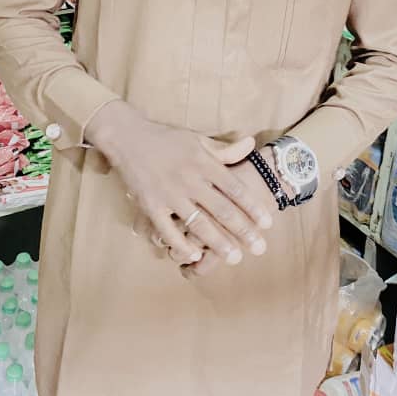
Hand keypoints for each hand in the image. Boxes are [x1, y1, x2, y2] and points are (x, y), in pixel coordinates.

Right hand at [146, 146, 282, 278]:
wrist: (128, 137)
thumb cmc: (166, 139)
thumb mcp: (197, 138)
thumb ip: (224, 149)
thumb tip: (250, 144)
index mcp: (203, 162)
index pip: (234, 188)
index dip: (252, 206)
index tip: (268, 223)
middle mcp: (189, 179)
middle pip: (221, 209)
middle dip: (242, 230)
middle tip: (259, 248)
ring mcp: (169, 194)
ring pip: (198, 223)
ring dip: (217, 242)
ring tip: (234, 257)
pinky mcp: (150, 205)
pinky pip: (168, 230)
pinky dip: (180, 244)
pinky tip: (194, 255)